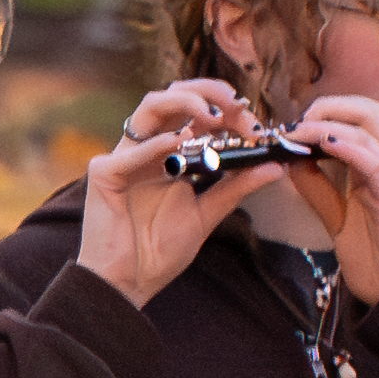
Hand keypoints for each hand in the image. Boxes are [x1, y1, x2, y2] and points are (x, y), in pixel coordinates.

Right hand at [75, 80, 273, 307]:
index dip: (228, 112)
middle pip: (174, 98)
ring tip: (211, 116)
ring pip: (150, 108)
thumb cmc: (160, 250)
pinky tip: (177, 145)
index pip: (198, 114)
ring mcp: (125, 158)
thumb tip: (275, 166)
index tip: (255, 127)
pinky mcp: (104, 174)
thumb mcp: (207, 215)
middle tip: (237, 107)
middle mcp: (148, 149)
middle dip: (208, 94)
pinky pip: (130, 152)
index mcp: (171, 154)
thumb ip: (236, 188)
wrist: (129, 283)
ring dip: (183, 102)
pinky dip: (156, 146)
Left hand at [273, 95, 378, 303]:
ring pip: (372, 126)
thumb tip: (291, 160)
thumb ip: (317, 188)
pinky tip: (325, 143)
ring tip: (302, 129)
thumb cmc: (373, 253)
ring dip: (331, 121)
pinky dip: (346, 146)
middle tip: (297, 122)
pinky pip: (372, 160)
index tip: (292, 124)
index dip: (325, 113)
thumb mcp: (335, 215)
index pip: (357, 121)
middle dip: (330, 106)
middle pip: (369, 112)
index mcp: (371, 168)